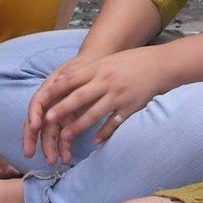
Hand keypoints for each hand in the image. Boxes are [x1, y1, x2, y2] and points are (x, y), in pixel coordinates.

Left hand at [22, 48, 166, 164]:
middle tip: (47, 120)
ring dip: (78, 126)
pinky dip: (104, 133)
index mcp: (99, 69)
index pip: (73, 80)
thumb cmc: (131, 62)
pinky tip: (94, 141)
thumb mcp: (107, 62)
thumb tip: (62, 79)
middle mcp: (107, 82)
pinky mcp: (130, 108)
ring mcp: (119, 96)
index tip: (42, 100)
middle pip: (80, 97)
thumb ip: (87, 71)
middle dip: (62, 110)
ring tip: (66, 137)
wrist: (160, 65)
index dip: (56, 91)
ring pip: (95, 113)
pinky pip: (114, 123)